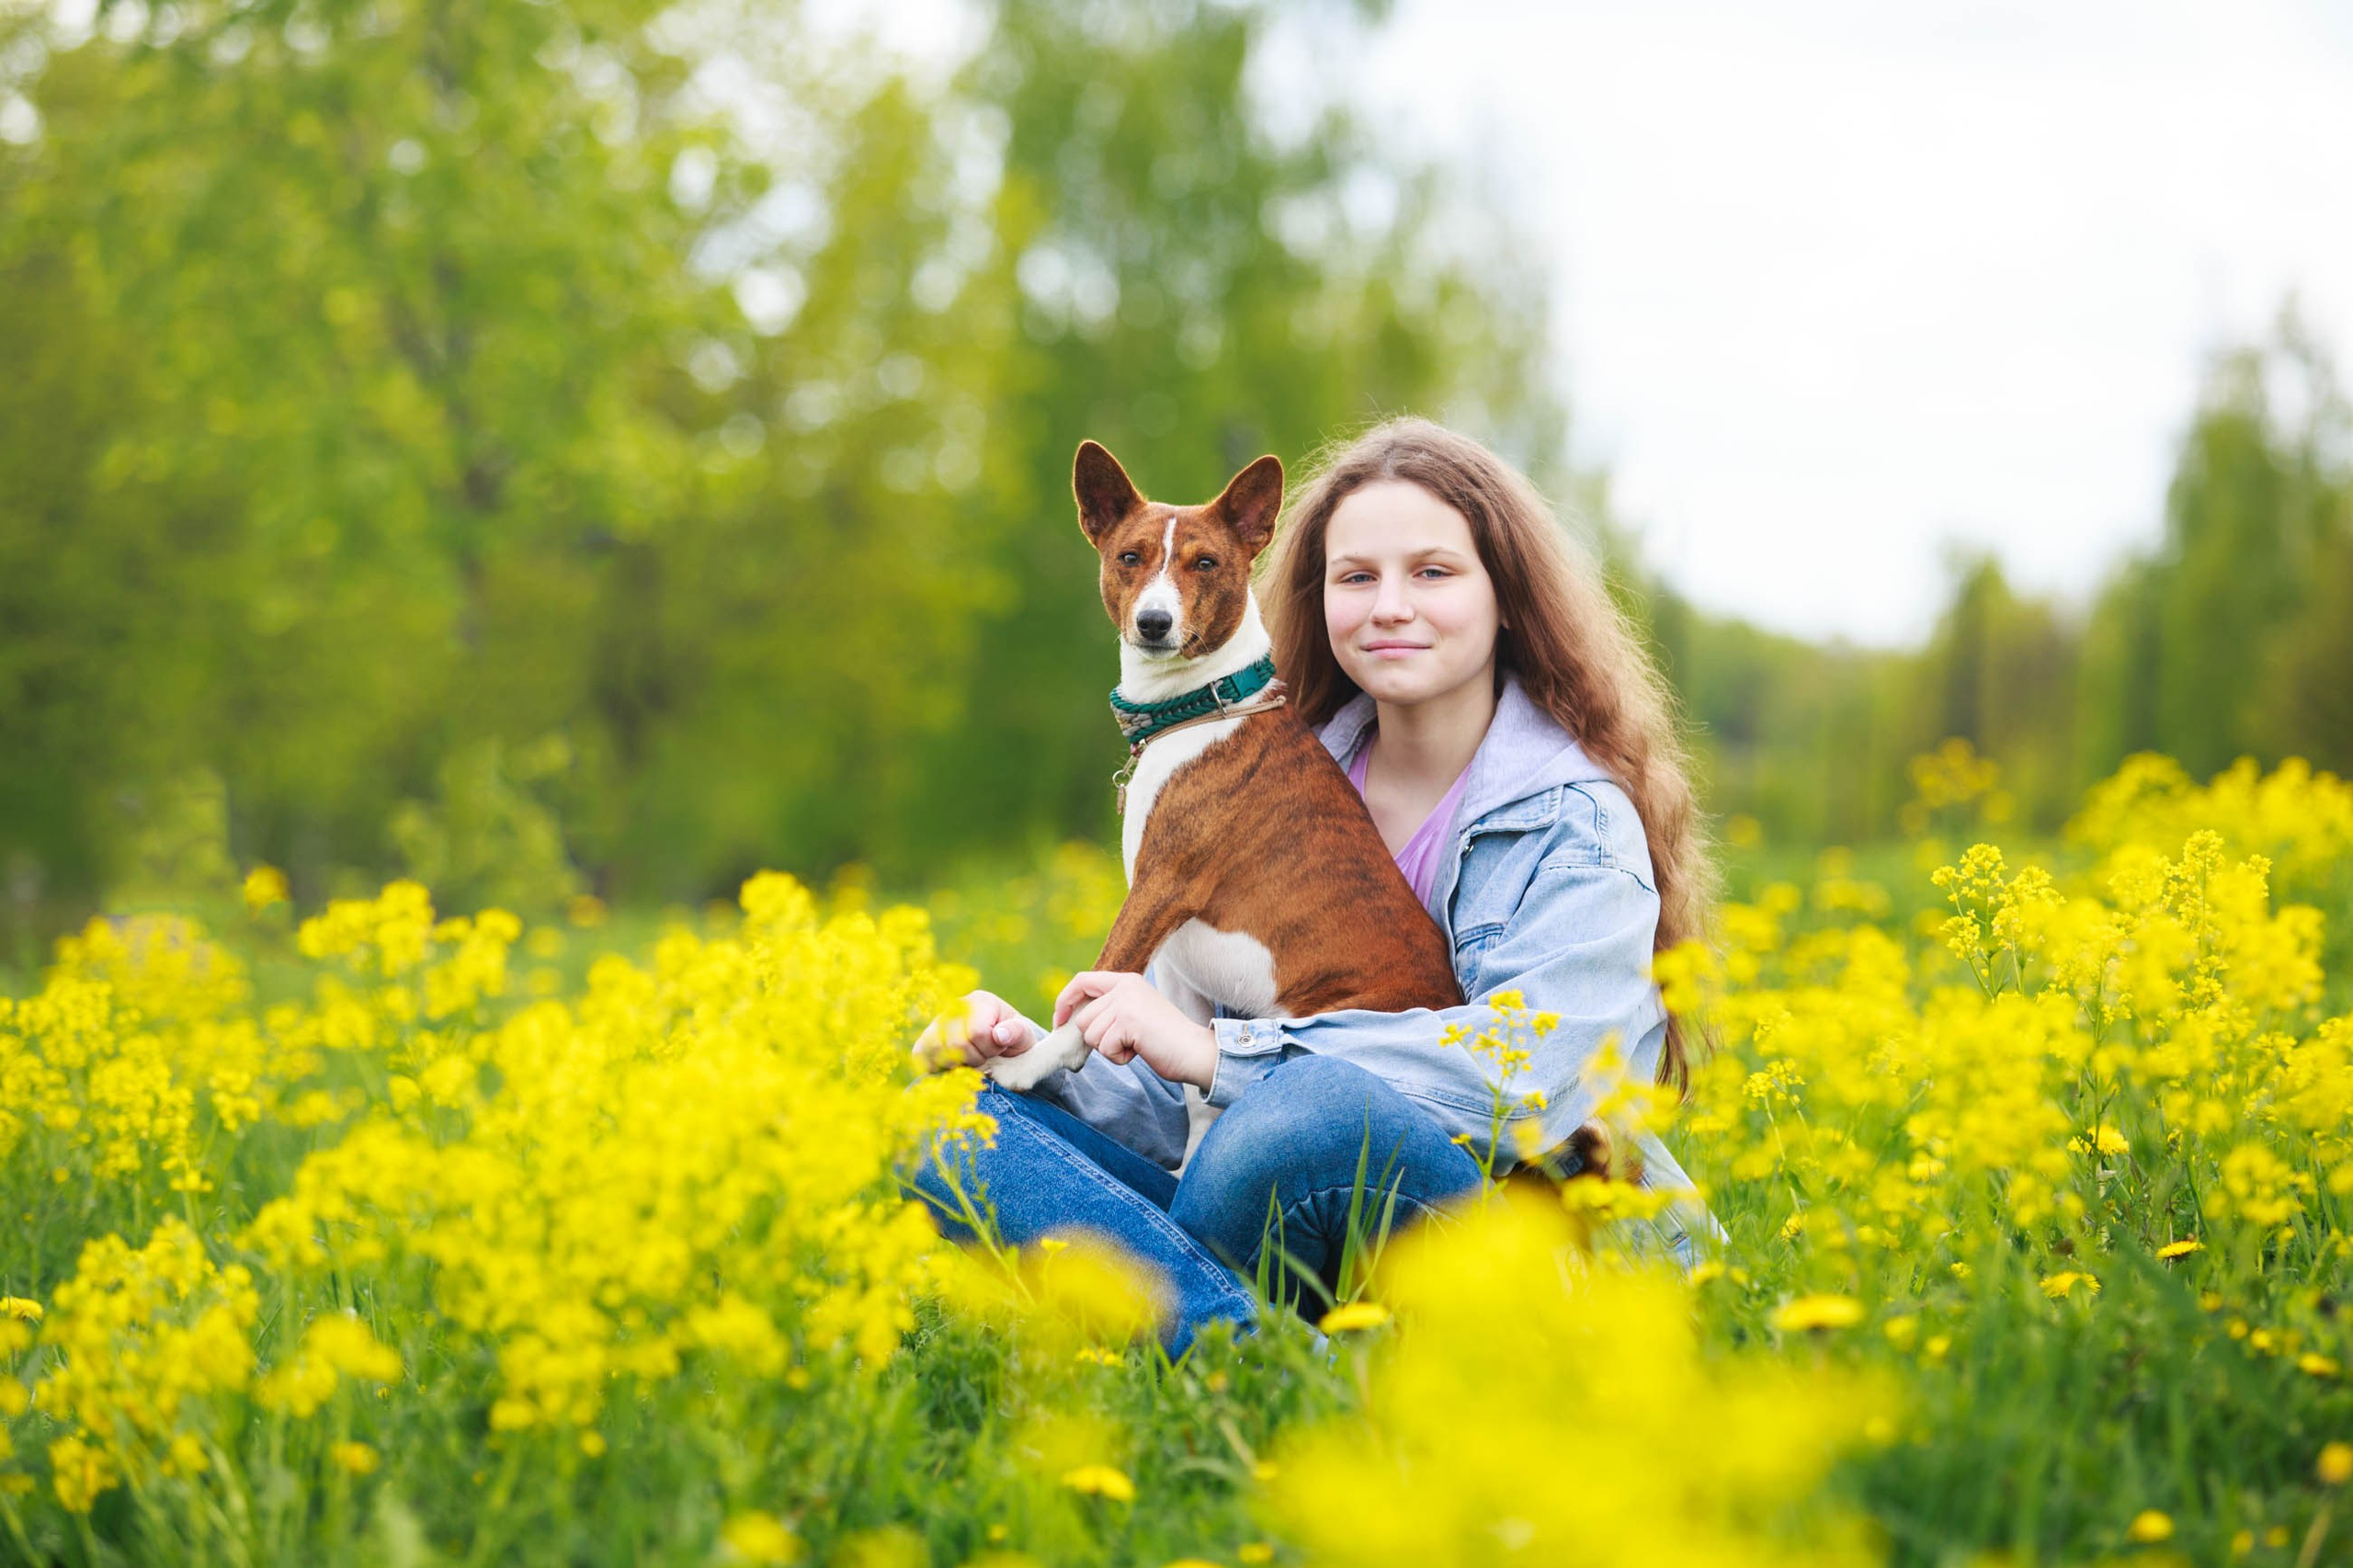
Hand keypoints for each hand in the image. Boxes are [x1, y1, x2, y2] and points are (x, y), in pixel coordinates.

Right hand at [913, 989, 1041, 1072]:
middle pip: (954, 1043)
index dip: (989, 1049)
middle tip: (985, 1057)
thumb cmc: (1013, 1038)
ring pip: (936, 1049)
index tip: (998, 1049)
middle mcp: (955, 1007)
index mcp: (981, 1001)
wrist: (1001, 1043)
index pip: (976, 1032)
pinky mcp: (927, 1037)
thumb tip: (1000, 1034)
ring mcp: (938, 1021)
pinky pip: (920, 1053)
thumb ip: (1016, 1033)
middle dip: (974, 1058)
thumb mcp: (1024, 1036)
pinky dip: (935, 1065)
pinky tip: (953, 1066)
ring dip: (957, 1063)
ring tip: (971, 1059)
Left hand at [1052, 971, 1217, 1090]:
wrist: (1195, 1051)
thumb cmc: (1165, 1039)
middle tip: (1126, 1042)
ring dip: (1110, 1049)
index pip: (1082, 981)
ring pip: (1091, 1035)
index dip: (1065, 1001)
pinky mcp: (1128, 1021)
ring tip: (1136, 1045)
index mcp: (1126, 980)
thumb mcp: (1135, 1012)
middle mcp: (1125, 986)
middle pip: (1084, 1018)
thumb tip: (1074, 1019)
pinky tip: (1140, 1051)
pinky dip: (1119, 1057)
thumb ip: (1111, 1008)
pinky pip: (1105, 1047)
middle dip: (1098, 1039)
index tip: (1060, 1021)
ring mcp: (1126, 1002)